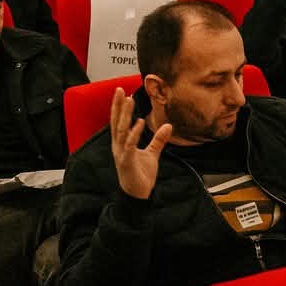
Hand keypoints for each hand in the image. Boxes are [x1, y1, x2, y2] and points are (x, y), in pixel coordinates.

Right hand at [109, 86, 170, 200]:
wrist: (138, 195)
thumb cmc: (141, 175)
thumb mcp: (152, 154)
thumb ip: (158, 140)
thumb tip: (169, 126)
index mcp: (122, 144)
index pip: (119, 122)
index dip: (119, 108)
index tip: (121, 93)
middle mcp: (119, 146)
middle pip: (117, 122)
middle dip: (118, 106)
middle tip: (120, 90)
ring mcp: (121, 153)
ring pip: (121, 130)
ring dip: (125, 115)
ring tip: (129, 100)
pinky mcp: (127, 161)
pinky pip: (129, 144)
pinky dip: (134, 132)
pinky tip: (138, 122)